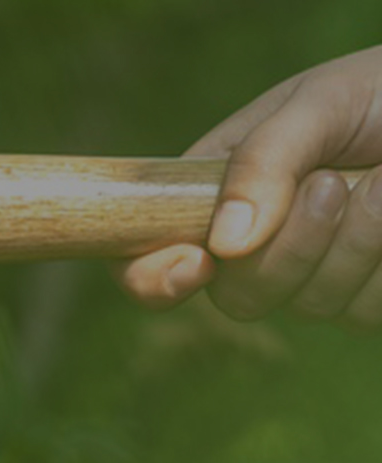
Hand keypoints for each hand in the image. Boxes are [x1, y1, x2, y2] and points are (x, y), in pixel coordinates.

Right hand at [120, 46, 381, 323]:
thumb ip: (263, 162)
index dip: (152, 277)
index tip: (197, 263)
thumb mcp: (318, 103)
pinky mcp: (367, 298)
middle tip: (333, 184)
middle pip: (238, 298)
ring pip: (311, 306)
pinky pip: (365, 313)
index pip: (147, 257)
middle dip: (291, 249)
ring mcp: (315, 276)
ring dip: (356, 243)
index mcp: (216, 194)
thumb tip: (224, 245)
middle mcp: (257, 245)